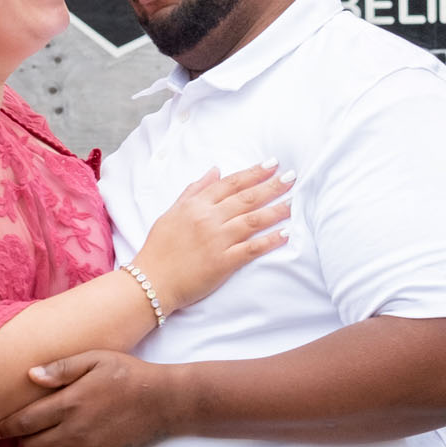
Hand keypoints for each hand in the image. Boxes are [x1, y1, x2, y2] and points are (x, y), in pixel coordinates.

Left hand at [0, 350, 189, 446]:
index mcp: (68, 404)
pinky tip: (77, 442)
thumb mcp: (95, 359)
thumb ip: (61, 368)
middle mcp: (73, 432)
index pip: (23, 423)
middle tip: (32, 425)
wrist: (164, 402)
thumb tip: (30, 376)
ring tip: (57, 431)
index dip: (5, 427)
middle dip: (25, 438)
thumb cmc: (128, 374)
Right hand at [134, 160, 292, 312]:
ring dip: (277, 210)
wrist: (150, 282)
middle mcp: (208, 219)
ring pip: (253, 220)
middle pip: (247, 198)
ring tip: (295, 202)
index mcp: (196, 205)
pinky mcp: (223, 263)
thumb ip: (194, 190)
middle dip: (272, 186)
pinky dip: (270, 240)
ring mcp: (217, 241)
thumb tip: (215, 170)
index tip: (272, 164)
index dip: (253, 173)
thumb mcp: (172, 212)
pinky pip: (252, 248)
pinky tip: (285, 233)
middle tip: (292, 177)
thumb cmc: (159, 248)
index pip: (231, 184)